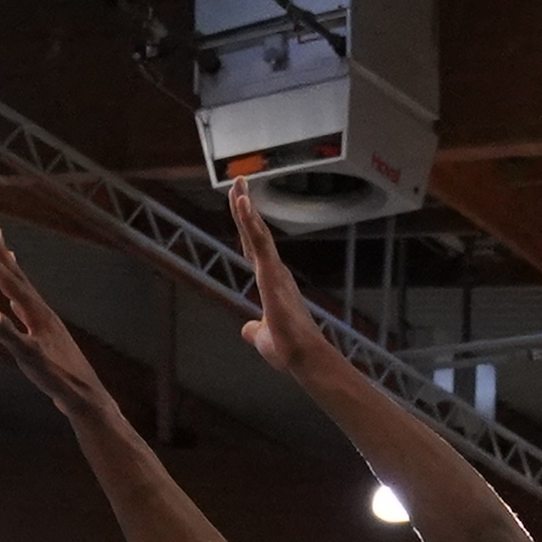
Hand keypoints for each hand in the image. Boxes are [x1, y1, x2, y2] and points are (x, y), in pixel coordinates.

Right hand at [0, 226, 135, 433]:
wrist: (85, 398)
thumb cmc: (59, 380)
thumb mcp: (30, 360)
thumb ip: (11, 337)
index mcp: (39, 316)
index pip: (13, 284)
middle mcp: (45, 315)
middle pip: (20, 280)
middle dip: (4, 256)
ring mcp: (47, 326)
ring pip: (26, 293)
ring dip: (13, 274)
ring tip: (6, 257)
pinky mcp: (48, 339)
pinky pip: (29, 311)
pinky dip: (19, 301)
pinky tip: (16, 306)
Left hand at [228, 183, 372, 408]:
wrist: (303, 359)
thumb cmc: (288, 350)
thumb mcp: (262, 337)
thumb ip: (254, 329)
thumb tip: (247, 329)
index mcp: (272, 283)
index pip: (254, 248)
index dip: (246, 226)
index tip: (240, 204)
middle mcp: (275, 272)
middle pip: (256, 233)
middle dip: (245, 207)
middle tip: (239, 182)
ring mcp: (274, 272)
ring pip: (258, 233)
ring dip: (246, 208)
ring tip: (238, 184)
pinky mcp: (272, 275)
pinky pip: (260, 243)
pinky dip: (250, 222)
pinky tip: (242, 204)